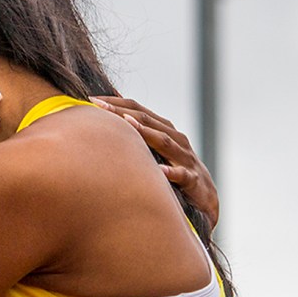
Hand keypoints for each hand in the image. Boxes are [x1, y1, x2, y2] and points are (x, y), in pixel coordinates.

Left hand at [91, 95, 218, 228]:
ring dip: (145, 132)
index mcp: (164, 130)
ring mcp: (184, 158)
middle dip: (122, 111)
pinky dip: (170, 172)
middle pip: (147, 120)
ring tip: (126, 123)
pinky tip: (159, 172)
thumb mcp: (154, 150)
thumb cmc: (174, 169)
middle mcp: (175, 139)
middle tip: (98, 105)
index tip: (91, 99)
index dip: (115, 103)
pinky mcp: (192, 179)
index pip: (138, 110)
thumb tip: (109, 115)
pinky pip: (181, 174)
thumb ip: (135, 134)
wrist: (206, 197)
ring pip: (164, 141)